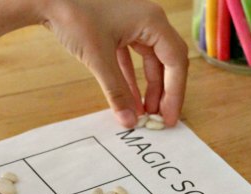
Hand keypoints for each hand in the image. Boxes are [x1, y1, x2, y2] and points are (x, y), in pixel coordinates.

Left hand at [39, 0, 188, 127]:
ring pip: (151, 61)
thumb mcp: (98, 58)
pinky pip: (132, 58)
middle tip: (159, 120)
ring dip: (148, 87)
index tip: (168, 118)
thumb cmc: (74, 16)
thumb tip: (129, 121)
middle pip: (167, 61)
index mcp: (153, 22)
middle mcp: (149, 20)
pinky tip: (129, 99)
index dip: (175, 93)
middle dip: (164, 92)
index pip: (176, 62)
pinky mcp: (118, 29)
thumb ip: (116, 91)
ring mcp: (133, 24)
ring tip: (144, 113)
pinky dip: (131, 78)